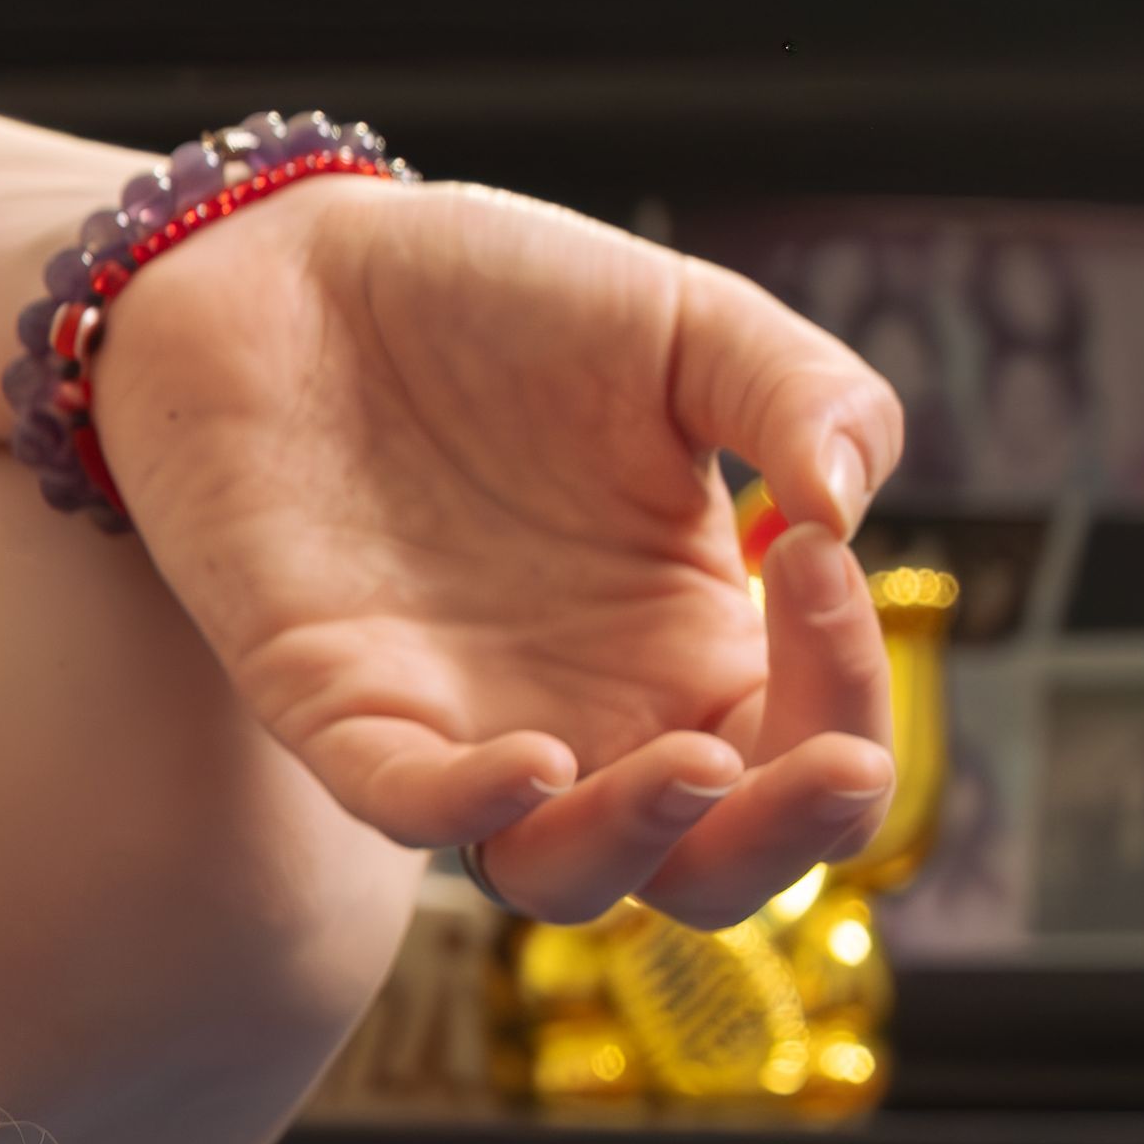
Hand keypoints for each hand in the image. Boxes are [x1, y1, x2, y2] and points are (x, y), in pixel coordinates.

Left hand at [87, 178, 906, 931]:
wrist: (294, 267)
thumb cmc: (490, 300)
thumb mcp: (685, 328)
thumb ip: (802, 396)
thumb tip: (848, 502)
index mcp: (686, 641)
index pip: (805, 755)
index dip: (848, 700)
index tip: (816, 557)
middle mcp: (583, 709)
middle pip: (704, 868)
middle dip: (787, 841)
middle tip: (835, 765)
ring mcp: (457, 717)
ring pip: (555, 876)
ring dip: (638, 845)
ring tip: (701, 768)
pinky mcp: (330, 700)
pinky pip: (398, 806)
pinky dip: (464, 807)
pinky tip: (535, 760)